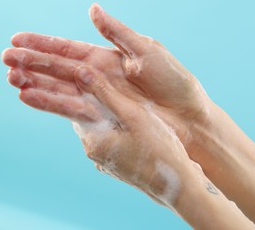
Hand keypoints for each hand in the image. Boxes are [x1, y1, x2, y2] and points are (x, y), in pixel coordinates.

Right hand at [2, 3, 211, 156]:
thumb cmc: (173, 82)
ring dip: (35, 83)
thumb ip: (117, 33)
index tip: (17, 39)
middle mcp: (97, 76)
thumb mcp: (147, 51)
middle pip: (58, 67)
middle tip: (4, 60)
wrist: (188, 118)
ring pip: (60, 87)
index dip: (42, 43)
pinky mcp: (102, 115)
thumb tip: (92, 9)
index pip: (67, 48)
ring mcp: (98, 96)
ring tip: (11, 79)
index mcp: (106, 57)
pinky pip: (71, 108)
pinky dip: (51, 103)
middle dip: (31, 62)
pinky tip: (32, 99)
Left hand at [71, 65, 193, 207]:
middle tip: (104, 78)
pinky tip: (129, 118)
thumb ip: (105, 93)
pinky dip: (116, 125)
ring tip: (119, 96)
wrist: (177, 185)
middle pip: (88, 115)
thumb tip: (80, 72)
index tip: (86, 70)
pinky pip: (110, 137)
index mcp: (93, 139)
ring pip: (100, 126)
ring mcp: (104, 160)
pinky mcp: (116, 164)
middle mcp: (94, 151)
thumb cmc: (159, 148)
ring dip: (106, 111)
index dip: (82, 85)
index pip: (76, 104)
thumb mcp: (133, 115)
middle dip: (94, 97)